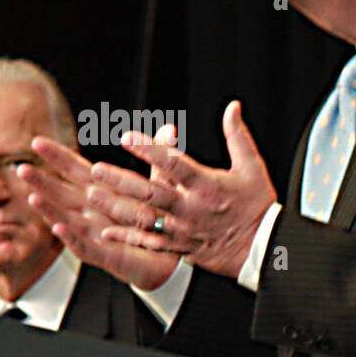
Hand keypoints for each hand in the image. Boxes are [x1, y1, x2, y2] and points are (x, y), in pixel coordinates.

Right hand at [19, 125, 181, 290]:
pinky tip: (58, 227)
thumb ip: (160, 157)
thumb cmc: (158, 220)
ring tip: (33, 197)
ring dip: (49, 209)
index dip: (57, 157)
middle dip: (42, 182)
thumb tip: (169, 128)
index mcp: (102, 191)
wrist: (170, 258)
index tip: (37, 141)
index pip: (75, 170)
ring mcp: (95, 234)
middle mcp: (92, 212)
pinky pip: (84, 246)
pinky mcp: (105, 255)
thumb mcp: (160, 186)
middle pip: (62, 194)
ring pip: (67, 219)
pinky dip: (70, 238)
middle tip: (21, 168)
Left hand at [88, 100, 277, 280]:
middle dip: (121, 181)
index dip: (149, 149)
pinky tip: (104, 232)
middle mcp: (191, 208)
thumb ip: (237, 135)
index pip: (174, 164)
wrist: (264, 250)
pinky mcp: (180, 247)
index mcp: (207, 186)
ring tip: (92, 195)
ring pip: (144, 219)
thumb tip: (232, 106)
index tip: (127, 136)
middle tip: (96, 169)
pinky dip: (126, 238)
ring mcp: (183, 230)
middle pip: (151, 193)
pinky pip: (149, 244)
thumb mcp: (252, 167)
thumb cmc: (258, 206)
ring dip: (116, 207)